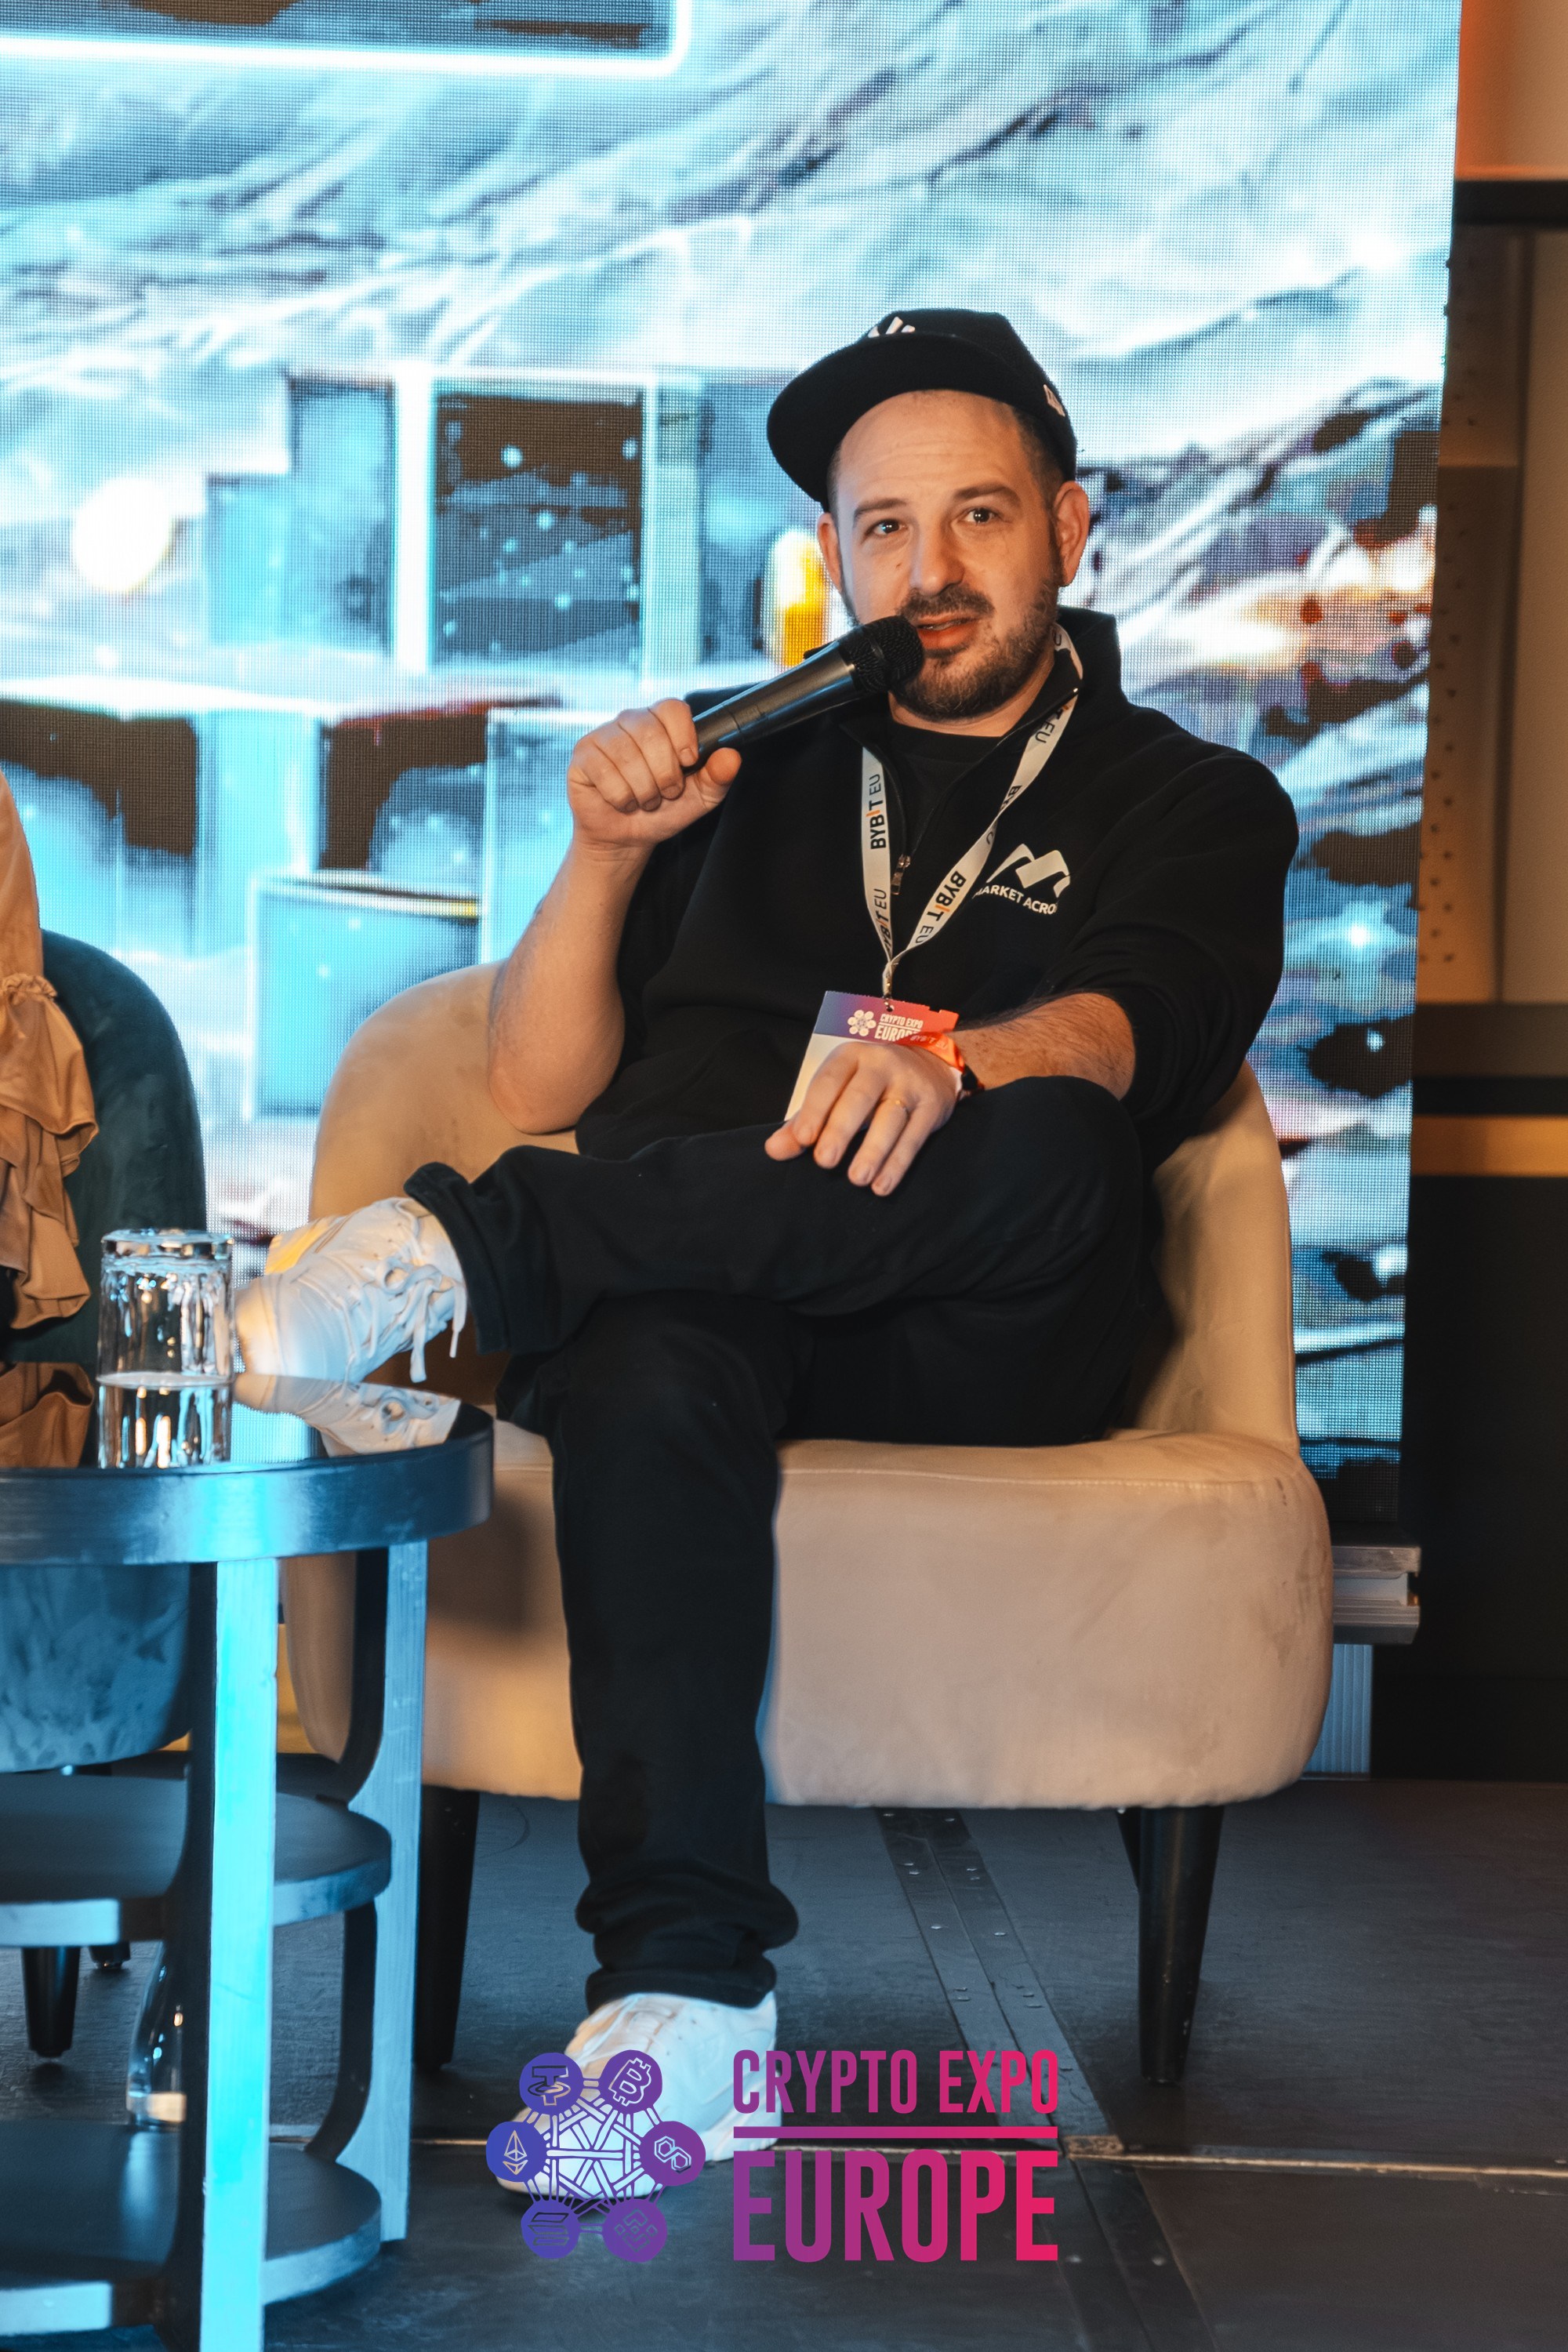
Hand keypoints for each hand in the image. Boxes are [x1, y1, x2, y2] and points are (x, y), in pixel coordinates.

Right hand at [566, 700, 739, 855]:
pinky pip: (605, 772)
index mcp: (661, 722)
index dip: (683, 736)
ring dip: (643, 791)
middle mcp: (631, 721)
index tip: (688, 763)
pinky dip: (620, 797)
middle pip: (651, 733)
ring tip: (644, 800)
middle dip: (664, 775)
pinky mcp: (583, 754)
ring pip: (628, 756)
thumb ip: (717, 777)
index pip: (673, 708)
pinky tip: (621, 801)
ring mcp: (604, 735)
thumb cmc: (662, 811)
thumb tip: (731, 757)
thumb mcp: (699, 798)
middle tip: (666, 793)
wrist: (627, 837)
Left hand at [765, 1040, 959, 1194]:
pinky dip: (897, 1164)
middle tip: (825, 1161)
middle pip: (860, 1098)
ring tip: (856, 1178)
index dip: (815, 1109)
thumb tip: (774, 1149)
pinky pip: (914, 1138)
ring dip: (873, 1151)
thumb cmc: (870, 1083)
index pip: (829, 1081)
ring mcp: (910, 1085)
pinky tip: (881, 1185)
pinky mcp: (931, 1107)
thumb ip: (805, 1121)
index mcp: (851, 1057)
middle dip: (841, 1130)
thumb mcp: (837, 1091)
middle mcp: (881, 1066)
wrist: (931, 1063)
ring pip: (890, 1119)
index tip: (803, 1138)